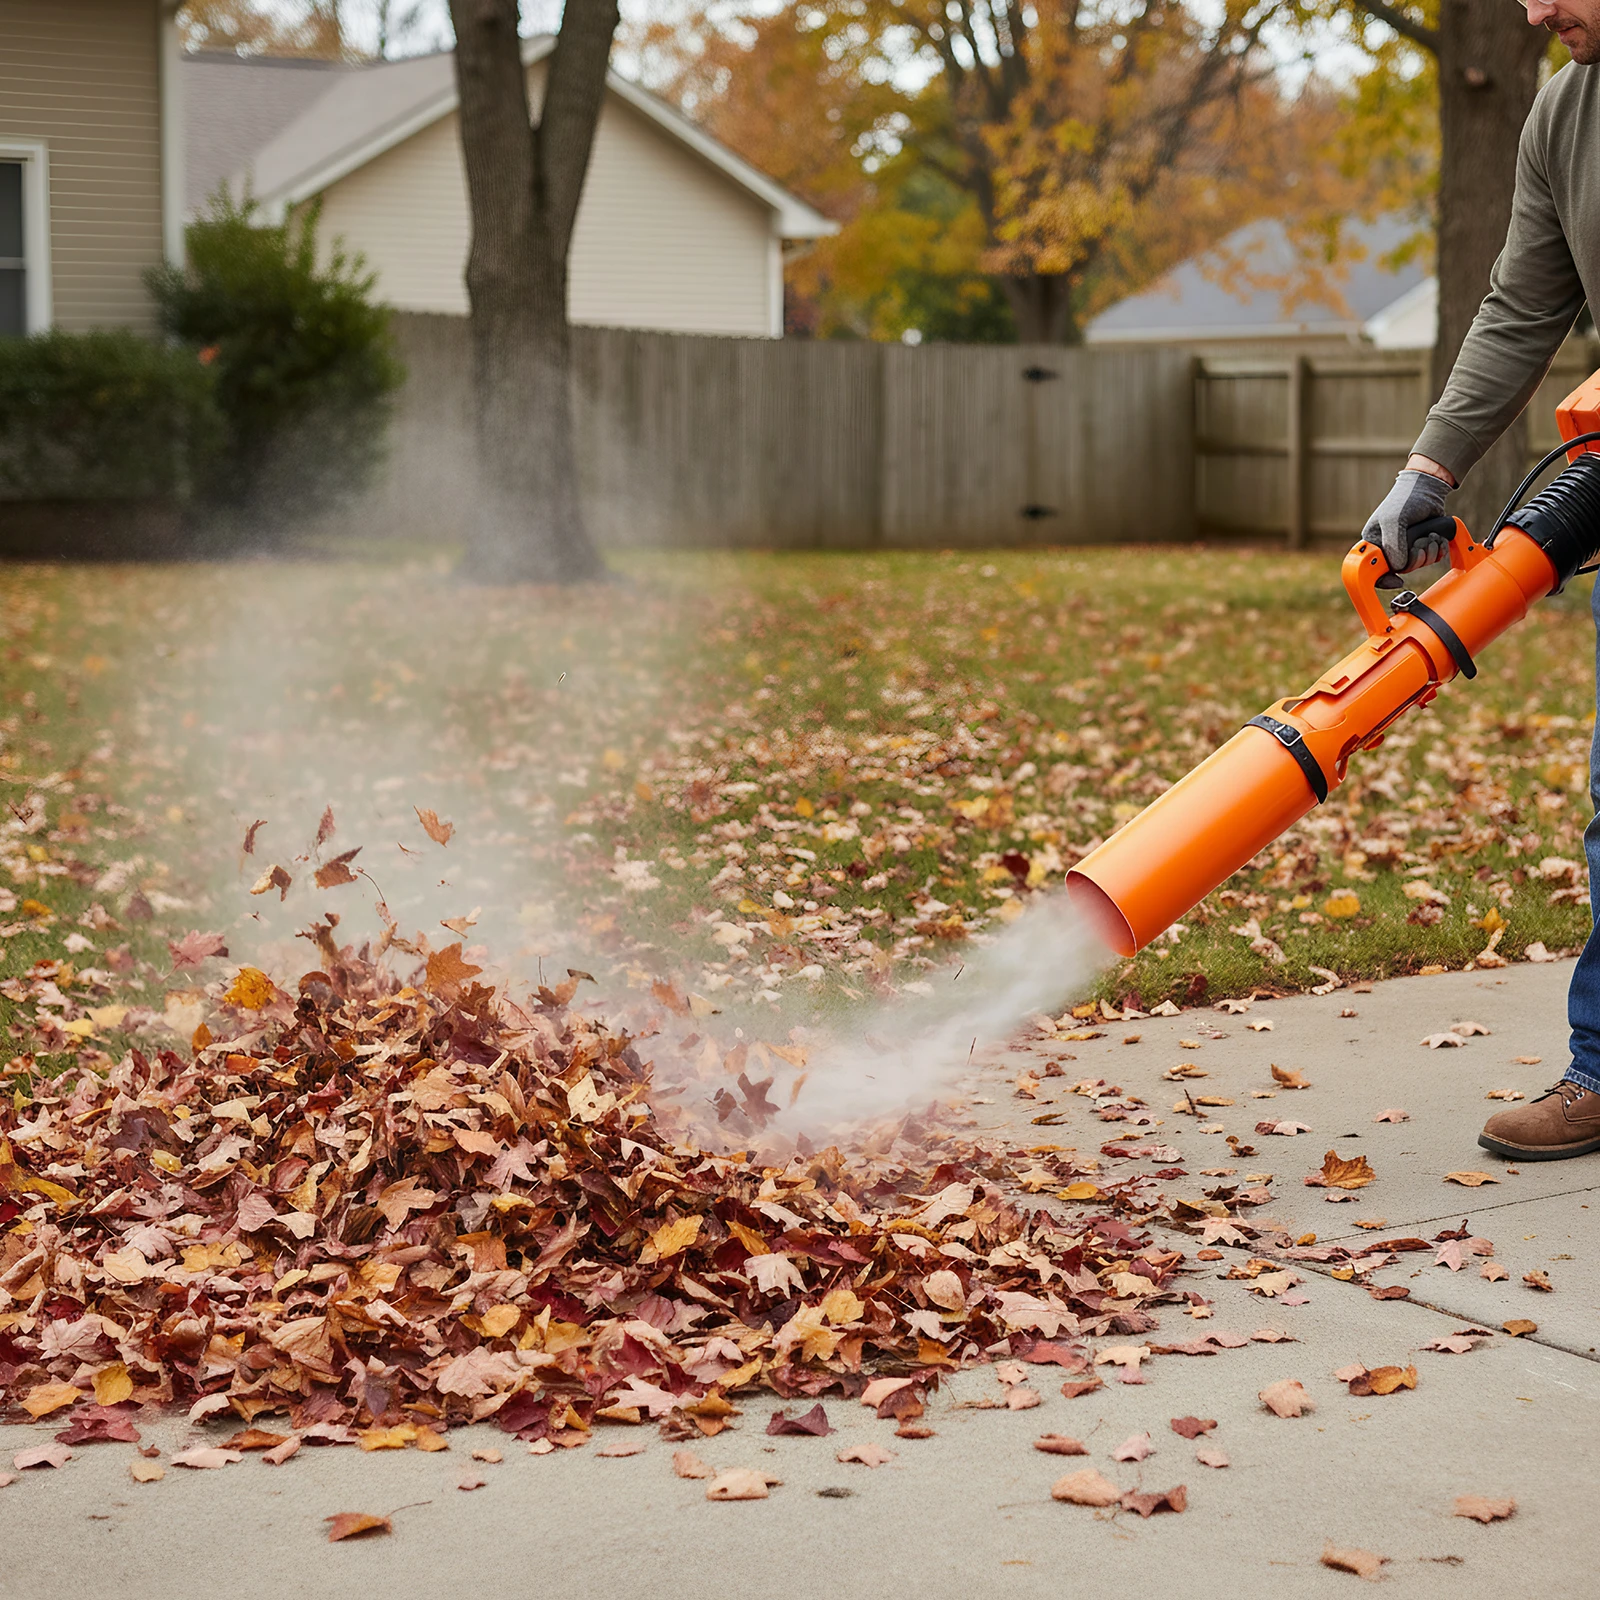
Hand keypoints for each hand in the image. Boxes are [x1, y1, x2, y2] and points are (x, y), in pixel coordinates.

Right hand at [1362, 466, 1451, 588]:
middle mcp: (1389, 548)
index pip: (1371, 570)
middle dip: (1416, 559)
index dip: (1383, 579)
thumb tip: (1398, 568)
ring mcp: (1406, 547)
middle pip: (1401, 570)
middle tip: (1421, 545)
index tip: (1397, 581)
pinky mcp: (1422, 545)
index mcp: (1374, 543)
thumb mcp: (1394, 521)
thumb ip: (1394, 546)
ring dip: (1430, 552)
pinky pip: (1431, 559)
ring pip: (1418, 565)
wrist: (1428, 488)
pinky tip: (1437, 538)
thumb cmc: (1405, 500)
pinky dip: (1439, 550)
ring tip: (1431, 536)